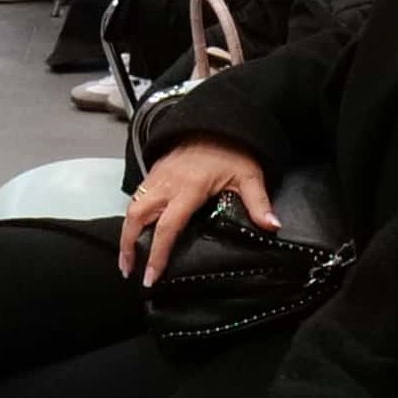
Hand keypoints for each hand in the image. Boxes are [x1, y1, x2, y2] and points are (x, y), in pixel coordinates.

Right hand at [117, 139, 271, 283]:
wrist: (216, 121)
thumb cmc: (232, 150)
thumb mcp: (249, 175)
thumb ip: (258, 202)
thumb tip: (271, 226)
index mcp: (189, 189)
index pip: (167, 227)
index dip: (157, 254)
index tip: (152, 276)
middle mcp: (167, 184)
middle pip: (137, 218)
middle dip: (128, 246)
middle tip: (128, 271)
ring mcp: (157, 177)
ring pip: (132, 207)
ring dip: (126, 233)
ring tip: (127, 258)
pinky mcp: (154, 172)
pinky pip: (137, 197)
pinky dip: (132, 217)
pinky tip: (134, 232)